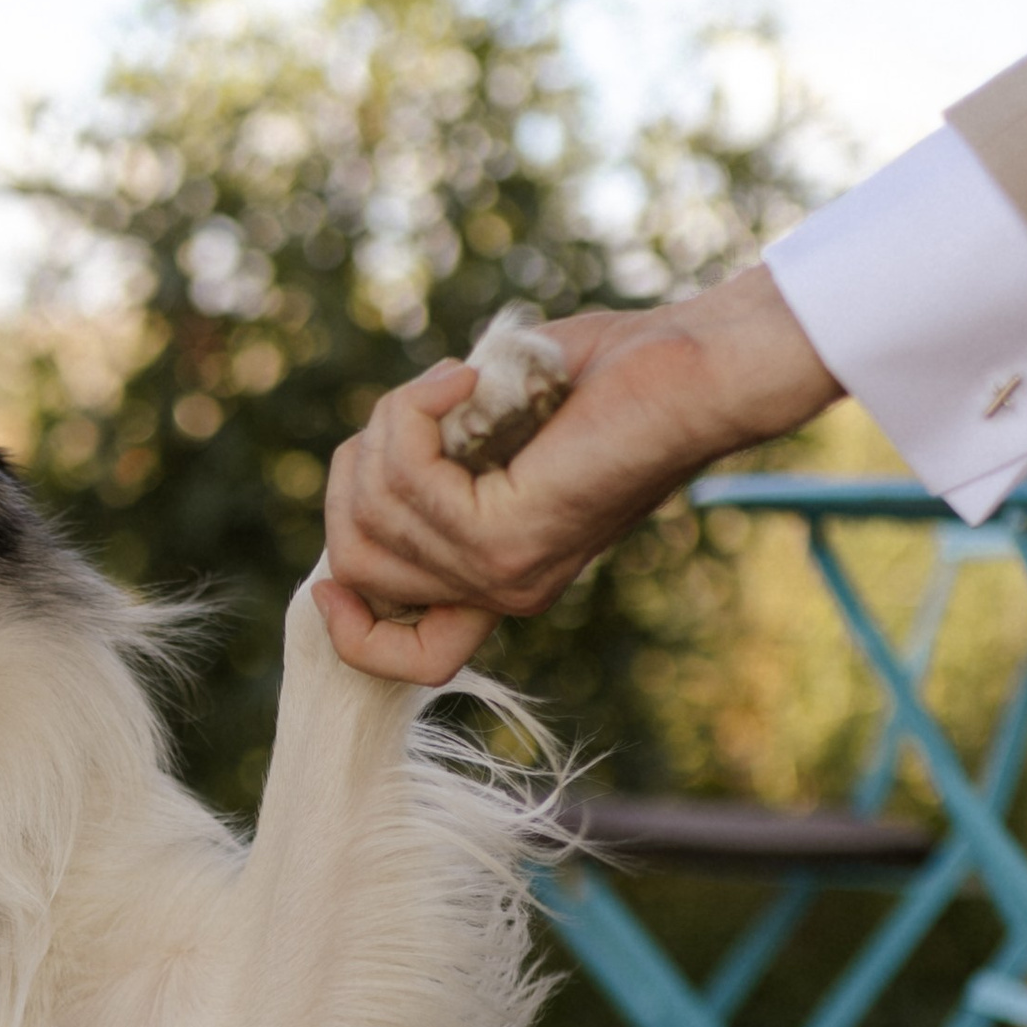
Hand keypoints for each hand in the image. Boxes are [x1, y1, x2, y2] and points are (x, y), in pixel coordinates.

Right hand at [313, 266, 839, 685]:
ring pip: (371, 514)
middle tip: (421, 405)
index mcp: (502, 575)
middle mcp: (503, 589)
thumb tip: (361, 463)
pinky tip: (465, 378)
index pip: (407, 656)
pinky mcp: (508, 537)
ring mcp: (504, 572)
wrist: (696, 370)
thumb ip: (435, 459)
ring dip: (391, 424)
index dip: (349, 629)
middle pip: (355, 562)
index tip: (330, 579)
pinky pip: (407, 481)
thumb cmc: (611, 376)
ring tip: (455, 381)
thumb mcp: (497, 427)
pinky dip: (416, 412)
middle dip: (357, 471)